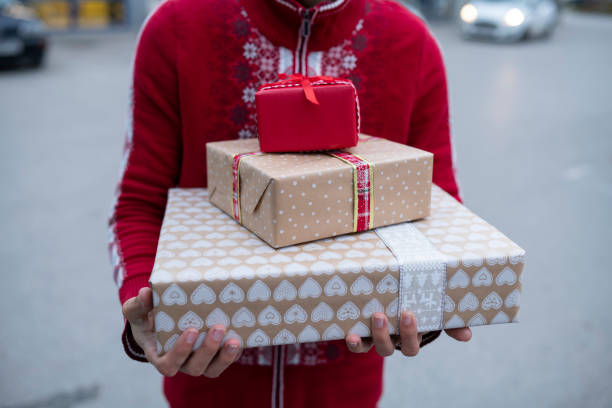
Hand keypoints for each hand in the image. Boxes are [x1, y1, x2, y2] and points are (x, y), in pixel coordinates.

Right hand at [122, 287, 241, 376]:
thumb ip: (138, 304)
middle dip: (207, 350)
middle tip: (217, 328)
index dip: (180, 352)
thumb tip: (146, 293)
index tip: (191, 331)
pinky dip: (234, 353)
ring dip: (224, 357)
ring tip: (234, 340)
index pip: (168, 365)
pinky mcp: (214, 356)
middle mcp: (181, 362)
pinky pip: (225, 361)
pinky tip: (241, 337)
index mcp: (160, 355)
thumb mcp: (138, 310)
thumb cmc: (147, 317)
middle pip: (195, 367)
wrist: (161, 319)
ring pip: (212, 369)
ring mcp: (199, 361)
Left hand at [345, 311, 471, 356]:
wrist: (385, 289)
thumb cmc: (413, 300)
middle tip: (392, 314)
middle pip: (392, 348)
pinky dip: (354, 343)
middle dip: (392, 334)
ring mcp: (375, 337)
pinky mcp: (360, 332)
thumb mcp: (432, 307)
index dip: (411, 334)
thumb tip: (467, 336)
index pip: (412, 345)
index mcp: (409, 336)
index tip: (409, 314)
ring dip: (376, 336)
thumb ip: (450, 320)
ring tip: (376, 317)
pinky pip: (357, 345)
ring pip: (375, 348)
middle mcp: (392, 340)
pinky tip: (350, 335)